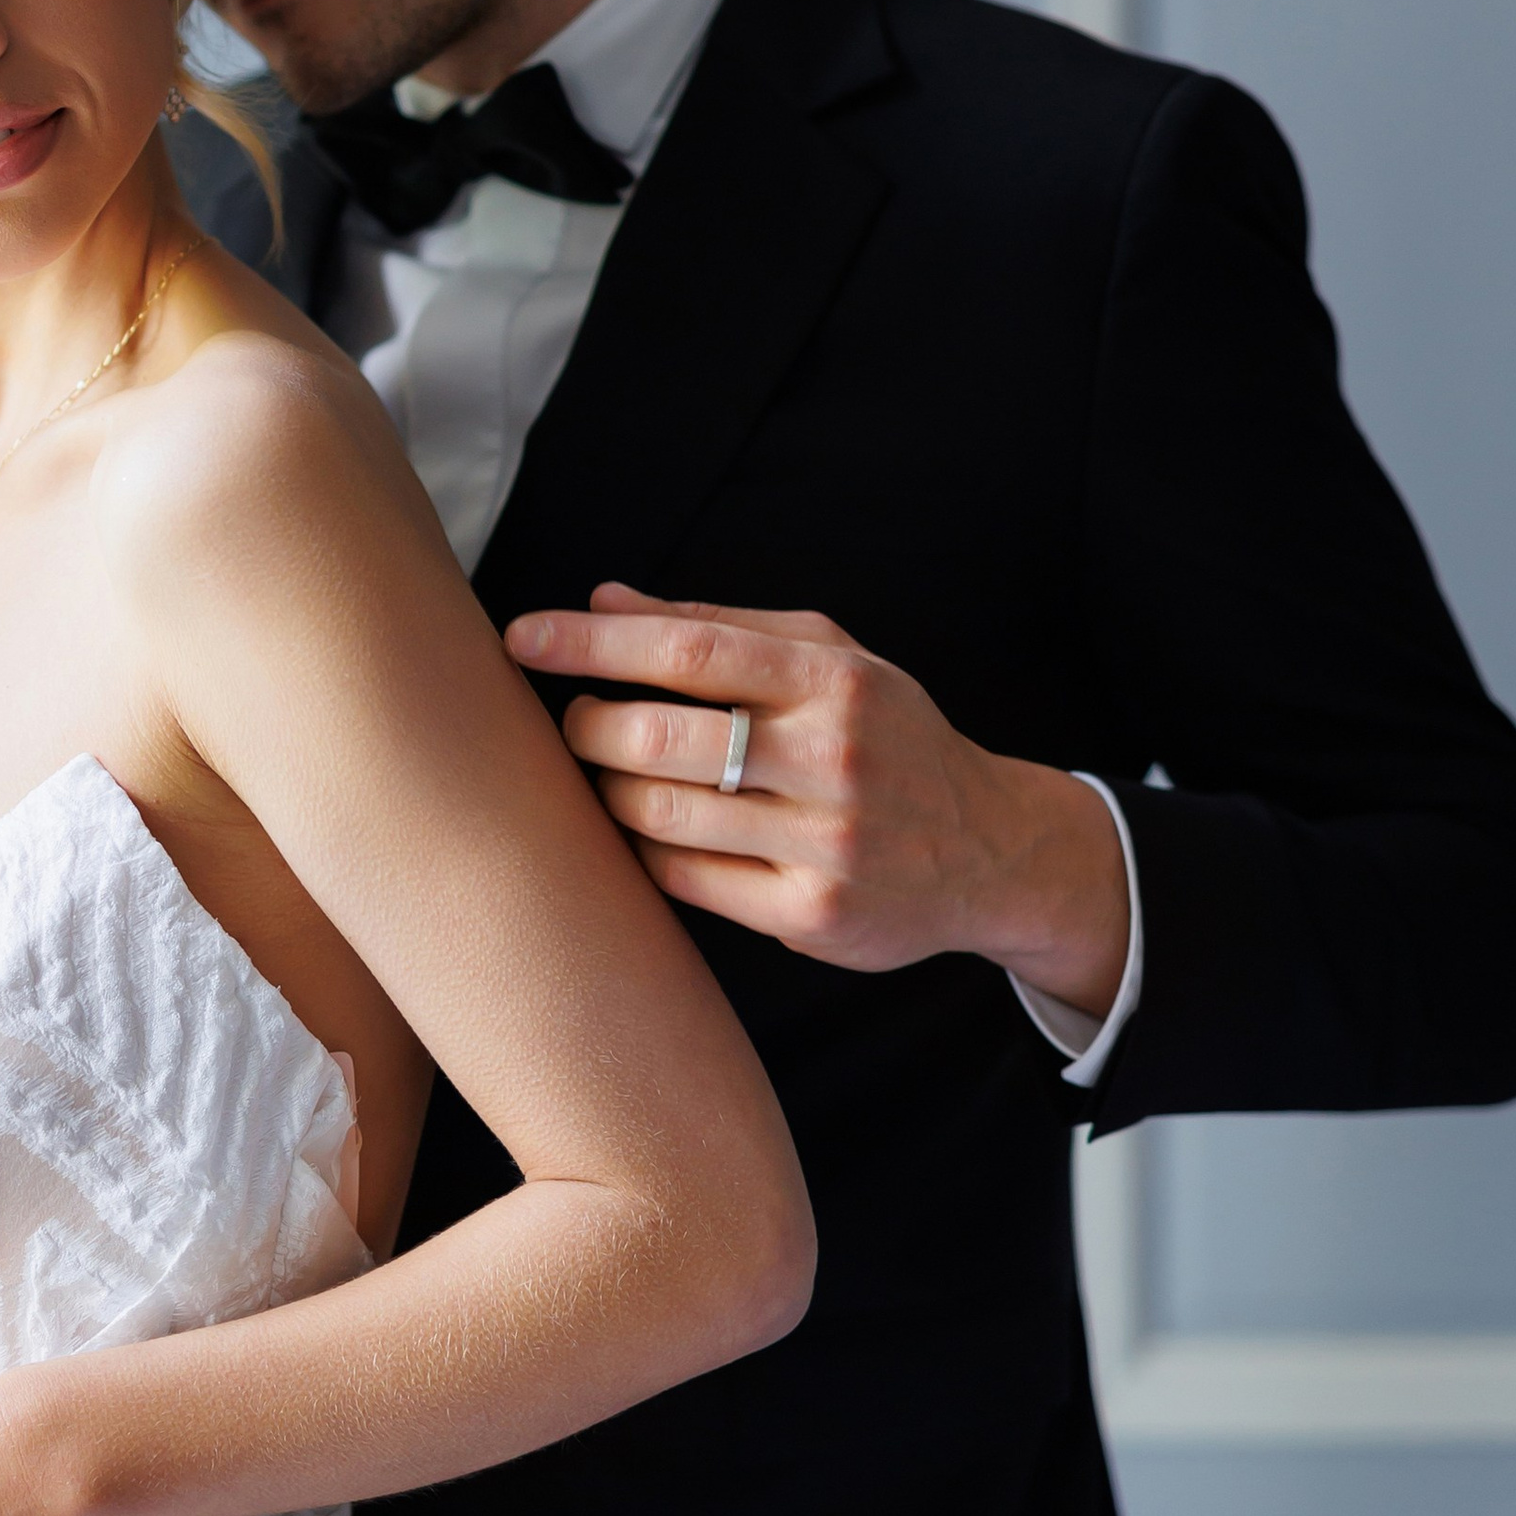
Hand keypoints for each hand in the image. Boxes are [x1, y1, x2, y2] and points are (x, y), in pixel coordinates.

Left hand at [505, 583, 1130, 1013]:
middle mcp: (833, 759)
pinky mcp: (809, 917)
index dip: (590, 642)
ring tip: (610, 776)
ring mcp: (823, 845)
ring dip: (607, 792)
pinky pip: (683, 880)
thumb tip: (604, 599)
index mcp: (833, 681)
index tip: (521, 636)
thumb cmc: (889, 739)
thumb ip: (719, 627)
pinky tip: (648, 832)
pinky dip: (644, 852)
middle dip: (586, 727)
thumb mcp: (830, 661)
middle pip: (657, 738)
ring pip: (658, 815)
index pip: (686, 650)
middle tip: (574, 723)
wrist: (993, 852)